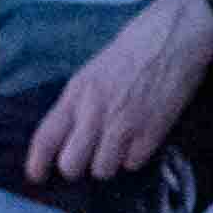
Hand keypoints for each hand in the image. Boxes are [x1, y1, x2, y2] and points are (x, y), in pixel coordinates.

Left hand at [26, 0, 212, 183]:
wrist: (175, 37)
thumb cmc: (134, 48)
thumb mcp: (94, 70)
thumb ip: (79, 102)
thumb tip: (70, 133)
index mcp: (77, 93)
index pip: (46, 137)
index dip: (37, 162)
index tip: (36, 176)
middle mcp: (95, 112)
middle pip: (71, 165)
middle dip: (78, 167)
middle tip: (89, 157)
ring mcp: (123, 125)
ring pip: (103, 170)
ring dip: (109, 162)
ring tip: (119, 145)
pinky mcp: (151, 133)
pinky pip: (133, 164)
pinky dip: (135, 156)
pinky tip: (141, 138)